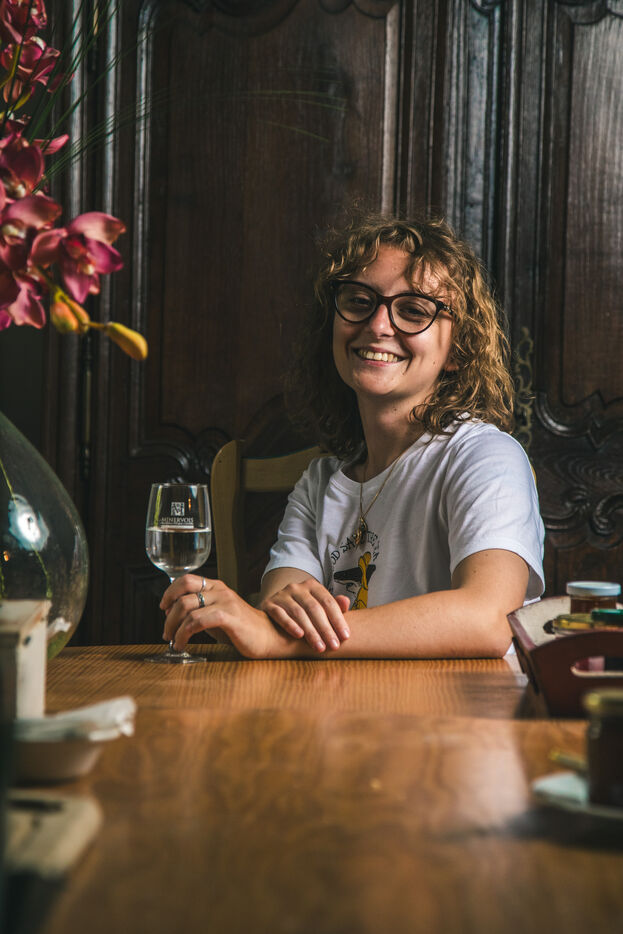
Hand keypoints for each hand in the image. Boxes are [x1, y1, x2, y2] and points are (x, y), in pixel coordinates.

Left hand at [160, 575, 282, 658]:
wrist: (269, 637)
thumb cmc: (241, 629)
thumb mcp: (217, 614)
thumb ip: (199, 610)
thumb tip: (173, 615)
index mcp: (217, 587)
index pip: (186, 579)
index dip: (170, 592)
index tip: (163, 608)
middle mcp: (220, 590)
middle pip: (183, 592)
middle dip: (169, 613)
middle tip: (166, 630)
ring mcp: (225, 602)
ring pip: (187, 608)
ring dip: (173, 627)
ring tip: (173, 641)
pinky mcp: (228, 616)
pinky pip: (197, 622)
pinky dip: (184, 634)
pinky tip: (182, 644)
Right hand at [259, 577, 350, 652]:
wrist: (274, 607)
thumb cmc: (302, 610)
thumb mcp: (318, 606)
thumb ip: (333, 606)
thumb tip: (346, 602)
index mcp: (312, 586)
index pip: (328, 602)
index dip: (338, 620)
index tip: (345, 637)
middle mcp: (297, 588)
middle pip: (314, 609)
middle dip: (326, 629)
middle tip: (334, 646)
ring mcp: (282, 595)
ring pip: (299, 613)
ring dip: (311, 632)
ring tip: (319, 647)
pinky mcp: (269, 604)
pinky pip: (280, 615)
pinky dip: (290, 625)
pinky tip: (299, 635)